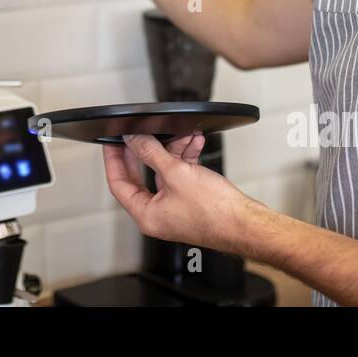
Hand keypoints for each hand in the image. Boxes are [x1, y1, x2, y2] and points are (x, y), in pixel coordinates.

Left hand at [103, 133, 250, 253]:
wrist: (246, 223)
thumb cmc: (215, 212)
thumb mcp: (176, 174)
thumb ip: (151, 153)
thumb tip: (133, 140)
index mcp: (146, 214)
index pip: (118, 183)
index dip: (114, 159)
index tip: (111, 141)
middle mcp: (157, 214)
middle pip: (141, 175)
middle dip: (147, 150)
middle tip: (140, 133)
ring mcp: (174, 208)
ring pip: (164, 172)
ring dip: (173, 150)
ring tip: (183, 135)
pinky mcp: (190, 201)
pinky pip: (180, 175)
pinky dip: (186, 159)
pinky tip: (195, 144)